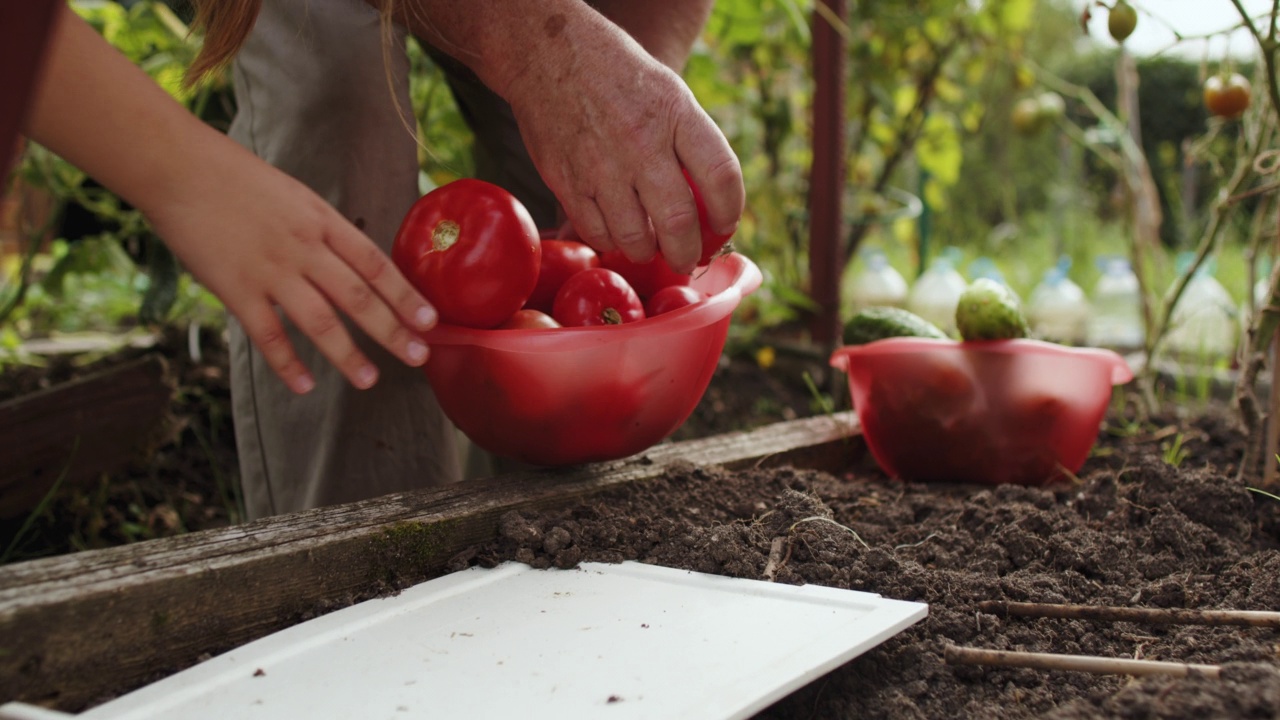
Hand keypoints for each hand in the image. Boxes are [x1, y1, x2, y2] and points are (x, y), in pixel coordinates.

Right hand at [25, 7, 435, 394]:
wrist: (179, 169)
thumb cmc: (236, 180)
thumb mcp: (295, 196)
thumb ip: (322, 230)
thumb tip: (350, 263)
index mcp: (322, 220)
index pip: (375, 263)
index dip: (405, 294)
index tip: (429, 319)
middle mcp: (304, 247)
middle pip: (358, 296)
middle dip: (392, 330)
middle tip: (418, 356)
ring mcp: (271, 269)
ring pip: (320, 320)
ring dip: (348, 355)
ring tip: (370, 380)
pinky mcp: (236, 288)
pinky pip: (268, 334)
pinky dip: (287, 363)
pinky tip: (305, 385)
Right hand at [501, 11, 743, 274]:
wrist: (549, 54)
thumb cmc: (618, 77)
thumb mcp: (669, 92)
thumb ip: (691, 142)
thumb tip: (710, 203)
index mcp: (675, 113)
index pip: (721, 176)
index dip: (729, 213)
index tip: (724, 226)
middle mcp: (641, 142)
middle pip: (678, 221)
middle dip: (688, 252)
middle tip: (688, 259)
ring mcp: (601, 165)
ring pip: (635, 238)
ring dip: (648, 252)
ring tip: (650, 248)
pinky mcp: (567, 181)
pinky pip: (596, 232)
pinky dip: (611, 242)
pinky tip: (616, 233)